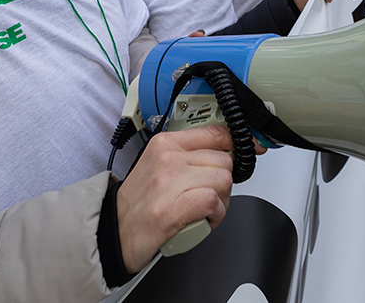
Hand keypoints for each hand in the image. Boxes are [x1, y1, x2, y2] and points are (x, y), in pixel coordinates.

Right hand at [117, 126, 234, 272]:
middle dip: (224, 182)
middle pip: (224, 159)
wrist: (113, 231)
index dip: (238, 142)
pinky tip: (202, 220)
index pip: (214, 132)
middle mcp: (168, 158)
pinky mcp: (174, 207)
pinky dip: (216, 215)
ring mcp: (170, 181)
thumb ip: (187, 157)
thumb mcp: (158, 167)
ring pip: (223, 179)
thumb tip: (223, 154)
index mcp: (165, 144)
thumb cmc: (137, 203)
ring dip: (221, 201)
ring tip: (203, 210)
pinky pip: (214, 202)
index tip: (251, 148)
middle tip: (209, 196)